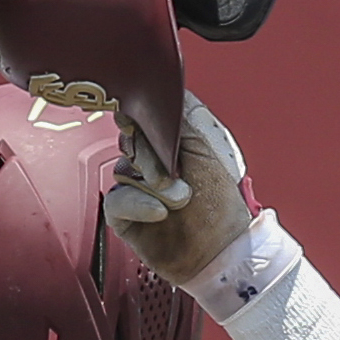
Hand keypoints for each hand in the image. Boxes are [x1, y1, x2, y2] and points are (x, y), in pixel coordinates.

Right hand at [103, 91, 254, 286]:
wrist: (222, 250)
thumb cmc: (221, 205)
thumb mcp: (208, 152)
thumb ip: (186, 120)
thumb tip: (171, 89)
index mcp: (167, 147)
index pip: (140, 120)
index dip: (139, 118)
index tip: (141, 119)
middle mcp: (148, 165)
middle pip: (129, 142)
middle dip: (151, 156)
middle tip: (175, 174)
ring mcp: (135, 190)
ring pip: (123, 171)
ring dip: (153, 185)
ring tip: (180, 200)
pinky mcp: (125, 217)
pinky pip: (116, 200)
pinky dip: (137, 203)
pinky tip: (159, 212)